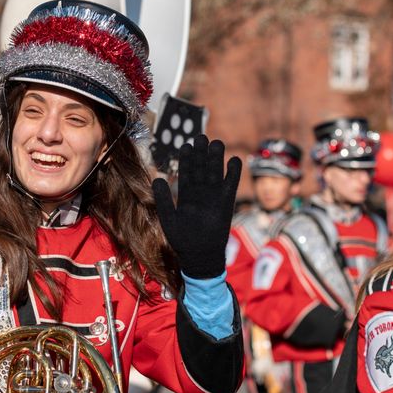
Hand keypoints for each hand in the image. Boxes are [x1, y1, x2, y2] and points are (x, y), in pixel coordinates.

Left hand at [152, 134, 241, 279]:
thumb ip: (164, 199)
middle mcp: (201, 195)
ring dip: (216, 159)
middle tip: (201, 136)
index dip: (187, 160)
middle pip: (202, 170)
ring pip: (215, 175)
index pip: (187, 174)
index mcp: (187, 197)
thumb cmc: (182, 240)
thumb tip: (157, 179)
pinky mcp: (227, 205)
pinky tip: (235, 160)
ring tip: (217, 142)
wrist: (200, 256)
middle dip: (201, 154)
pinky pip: (231, 187)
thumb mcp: (169, 219)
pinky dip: (233, 174)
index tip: (185, 145)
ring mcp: (215, 199)